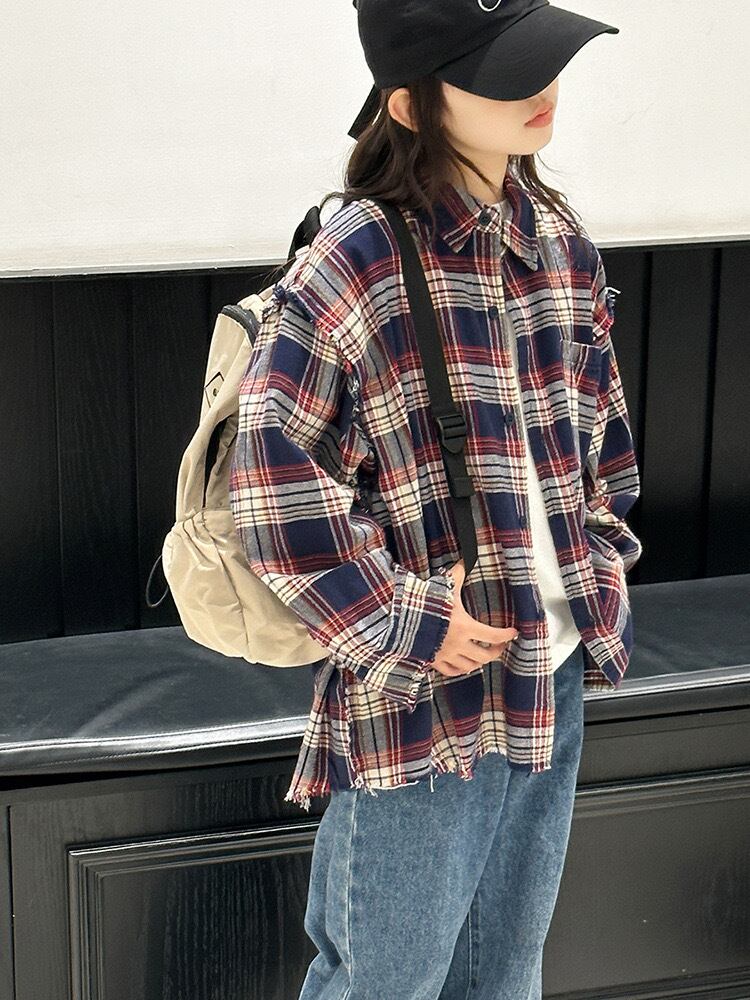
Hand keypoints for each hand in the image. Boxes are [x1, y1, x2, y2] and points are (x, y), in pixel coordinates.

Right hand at [431, 559, 517, 677]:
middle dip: (496, 651)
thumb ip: (458, 574)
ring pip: (470, 667)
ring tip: (483, 655)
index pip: (494, 636)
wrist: (400, 618)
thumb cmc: (425, 602)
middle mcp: (458, 644)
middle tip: (500, 646)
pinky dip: (460, 670)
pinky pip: (451, 671)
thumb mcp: (445, 587)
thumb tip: (467, 557)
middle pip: (485, 656)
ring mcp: (445, 654)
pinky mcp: (433, 660)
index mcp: (465, 627)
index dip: (507, 635)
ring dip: (479, 662)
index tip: (514, 632)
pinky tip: (464, 665)